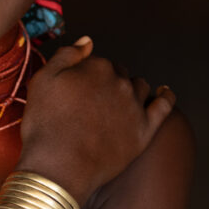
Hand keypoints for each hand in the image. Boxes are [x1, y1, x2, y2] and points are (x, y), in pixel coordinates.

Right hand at [18, 37, 175, 201]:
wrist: (59, 166)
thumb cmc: (46, 125)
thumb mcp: (42, 80)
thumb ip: (66, 55)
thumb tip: (87, 42)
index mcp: (96, 66)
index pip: (95, 63)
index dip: (85, 76)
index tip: (76, 90)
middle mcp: (120, 82)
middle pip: (118, 74)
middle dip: (108, 82)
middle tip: (92, 101)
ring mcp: (135, 106)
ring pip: (139, 87)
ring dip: (131, 89)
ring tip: (118, 101)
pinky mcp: (144, 130)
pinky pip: (164, 106)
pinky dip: (166, 96)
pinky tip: (164, 92)